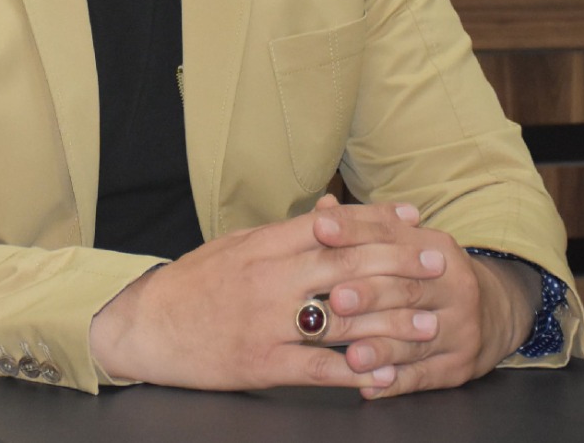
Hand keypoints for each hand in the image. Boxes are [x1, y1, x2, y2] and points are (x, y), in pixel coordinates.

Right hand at [87, 200, 444, 390]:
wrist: (144, 326)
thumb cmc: (194, 283)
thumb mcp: (237, 244)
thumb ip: (287, 231)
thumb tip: (334, 209)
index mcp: (263, 244)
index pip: (332, 225)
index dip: (378, 221)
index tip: (416, 221)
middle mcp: (269, 279)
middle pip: (346, 266)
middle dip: (399, 265)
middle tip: (439, 266)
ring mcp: (266, 323)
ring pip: (340, 319)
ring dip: (392, 323)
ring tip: (430, 324)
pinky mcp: (261, 363)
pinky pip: (318, 367)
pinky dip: (356, 371)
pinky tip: (386, 374)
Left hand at [311, 198, 539, 398]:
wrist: (492, 314)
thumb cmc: (430, 275)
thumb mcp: (408, 246)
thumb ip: (365, 230)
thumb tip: (322, 208)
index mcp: (439, 249)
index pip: (393, 236)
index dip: (355, 231)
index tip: (319, 228)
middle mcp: (457, 287)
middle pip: (407, 290)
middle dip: (369, 295)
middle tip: (335, 299)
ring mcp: (461, 330)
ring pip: (415, 340)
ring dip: (380, 348)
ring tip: (351, 355)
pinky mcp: (458, 367)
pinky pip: (423, 377)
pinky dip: (394, 383)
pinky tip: (369, 388)